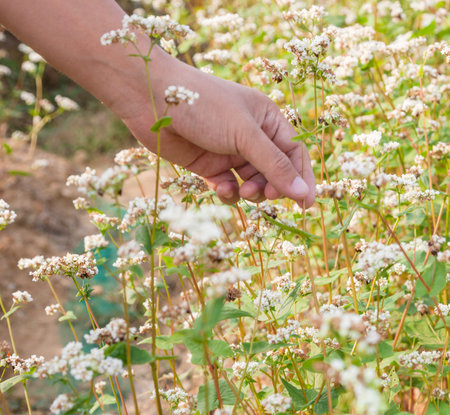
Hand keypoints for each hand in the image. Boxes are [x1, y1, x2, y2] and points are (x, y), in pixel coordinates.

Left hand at [117, 46, 314, 206]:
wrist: (153, 100)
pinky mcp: (209, 166)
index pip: (294, 153)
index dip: (301, 179)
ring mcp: (230, 152)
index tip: (306, 204)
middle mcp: (251, 137)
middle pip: (275, 171)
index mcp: (267, 120)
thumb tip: (302, 193)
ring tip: (244, 190)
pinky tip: (221, 187)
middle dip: (273, 186)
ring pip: (252, 182)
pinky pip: (228, 186)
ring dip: (251, 191)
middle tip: (266, 195)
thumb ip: (273, 164)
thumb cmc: (204, 106)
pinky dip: (228, 192)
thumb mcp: (244, 134)